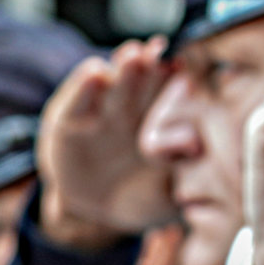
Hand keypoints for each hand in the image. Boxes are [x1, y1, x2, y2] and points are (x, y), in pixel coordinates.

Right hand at [36, 41, 175, 250]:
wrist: (94, 213)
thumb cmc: (141, 197)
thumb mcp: (165, 191)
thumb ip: (179, 169)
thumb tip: (196, 144)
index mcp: (159, 118)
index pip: (168, 93)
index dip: (175, 78)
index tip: (183, 67)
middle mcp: (131, 107)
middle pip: (142, 80)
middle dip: (150, 64)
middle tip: (158, 51)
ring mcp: (99, 112)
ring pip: (113, 85)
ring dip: (123, 69)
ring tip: (132, 55)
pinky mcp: (68, 122)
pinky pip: (77, 102)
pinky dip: (84, 88)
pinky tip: (95, 73)